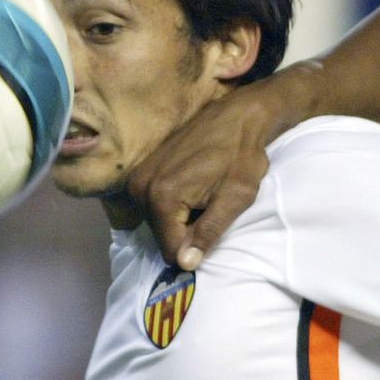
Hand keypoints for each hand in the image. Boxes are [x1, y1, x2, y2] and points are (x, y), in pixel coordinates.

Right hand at [128, 67, 311, 268]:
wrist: (238, 116)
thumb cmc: (242, 156)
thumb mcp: (235, 198)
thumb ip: (208, 232)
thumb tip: (185, 264)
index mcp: (162, 197)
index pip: (171, 250)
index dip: (194, 251)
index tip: (214, 234)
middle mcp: (140, 188)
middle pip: (161, 237)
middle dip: (186, 233)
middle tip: (211, 210)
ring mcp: (137, 178)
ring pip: (157, 223)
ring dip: (180, 220)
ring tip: (204, 198)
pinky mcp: (140, 171)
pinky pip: (153, 205)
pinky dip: (173, 206)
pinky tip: (194, 190)